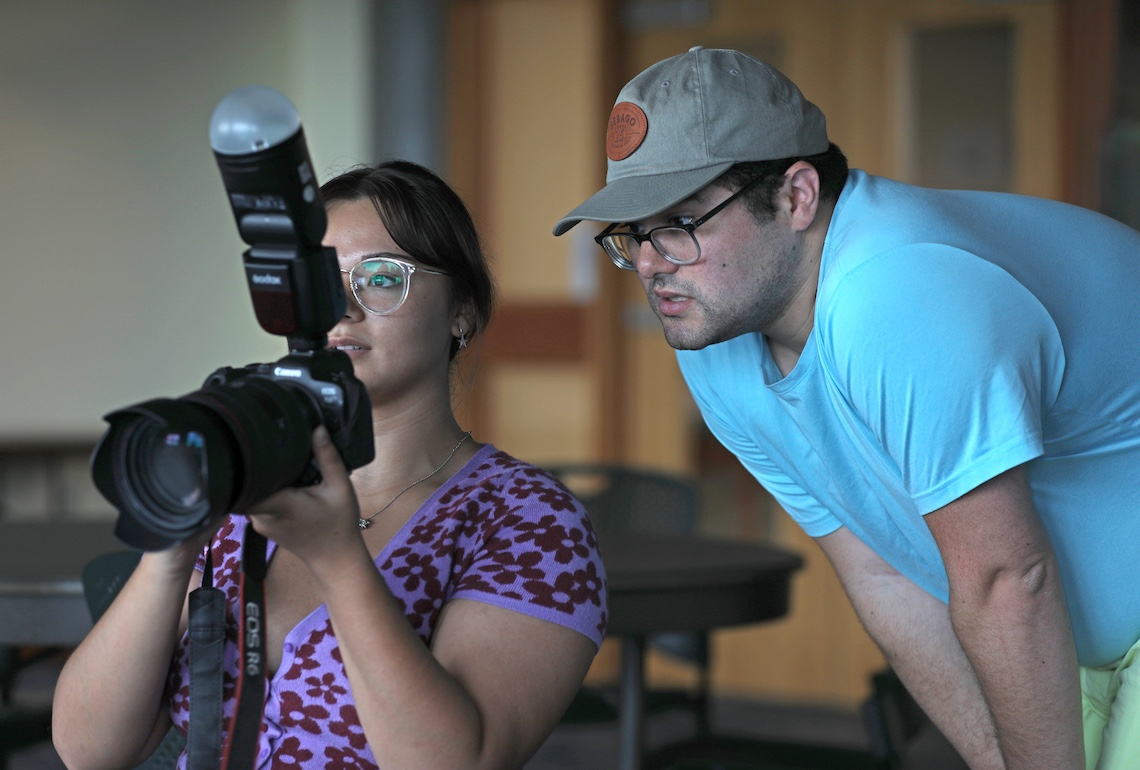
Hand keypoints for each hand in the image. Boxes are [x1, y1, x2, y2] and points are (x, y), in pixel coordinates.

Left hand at [245, 425, 363, 563]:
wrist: (335, 559)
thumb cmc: (339, 523)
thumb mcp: (340, 487)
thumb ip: (328, 457)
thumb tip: (317, 428)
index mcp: (279, 505)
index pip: (247, 480)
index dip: (248, 461)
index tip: (256, 442)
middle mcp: (262, 516)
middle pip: (247, 482)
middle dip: (257, 465)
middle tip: (270, 443)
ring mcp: (259, 522)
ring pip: (251, 491)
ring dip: (262, 477)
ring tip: (276, 460)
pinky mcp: (261, 525)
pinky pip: (256, 500)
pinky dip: (265, 489)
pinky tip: (279, 479)